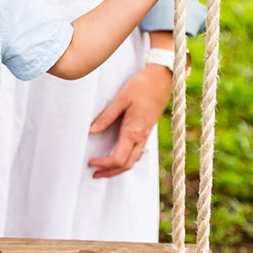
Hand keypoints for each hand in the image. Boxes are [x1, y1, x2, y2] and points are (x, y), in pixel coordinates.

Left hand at [87, 63, 171, 178]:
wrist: (162, 79)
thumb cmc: (141, 86)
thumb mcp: (121, 99)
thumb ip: (106, 116)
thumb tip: (91, 131)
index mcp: (134, 131)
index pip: (118, 159)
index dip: (104, 164)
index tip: (90, 162)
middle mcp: (141, 137)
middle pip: (127, 165)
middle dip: (110, 172)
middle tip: (94, 173)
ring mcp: (146, 135)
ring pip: (133, 160)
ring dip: (118, 168)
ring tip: (103, 168)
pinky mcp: (147, 130)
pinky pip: (137, 152)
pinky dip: (126, 159)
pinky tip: (118, 154)